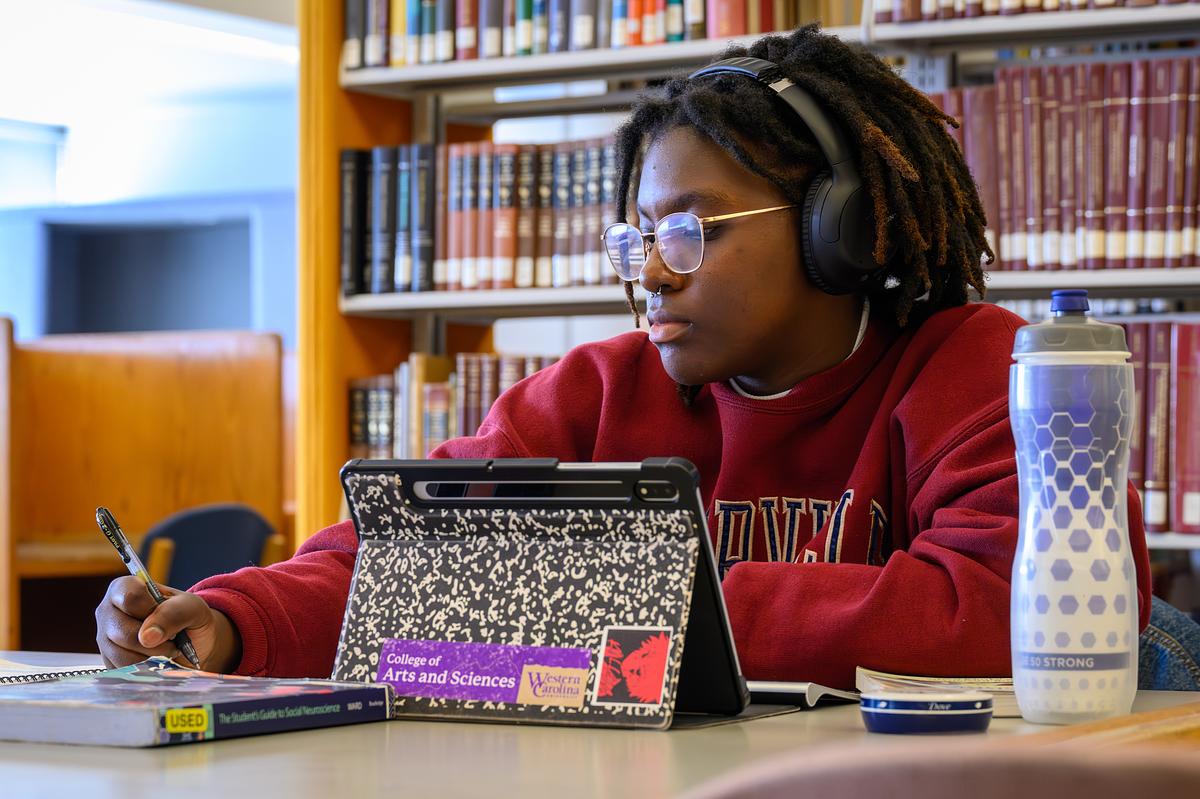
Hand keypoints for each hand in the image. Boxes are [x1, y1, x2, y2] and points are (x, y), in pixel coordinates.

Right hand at [95, 576, 241, 672]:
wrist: (195, 642)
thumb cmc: (189, 617)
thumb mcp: (191, 607)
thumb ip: (172, 613)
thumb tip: (146, 637)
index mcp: (124, 588)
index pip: (128, 597)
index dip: (151, 609)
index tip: (165, 614)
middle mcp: (108, 611)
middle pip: (121, 631)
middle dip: (154, 641)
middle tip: (172, 640)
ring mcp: (105, 638)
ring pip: (120, 654)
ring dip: (151, 657)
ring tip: (166, 650)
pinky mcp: (109, 661)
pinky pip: (121, 670)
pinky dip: (144, 669)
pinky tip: (156, 661)